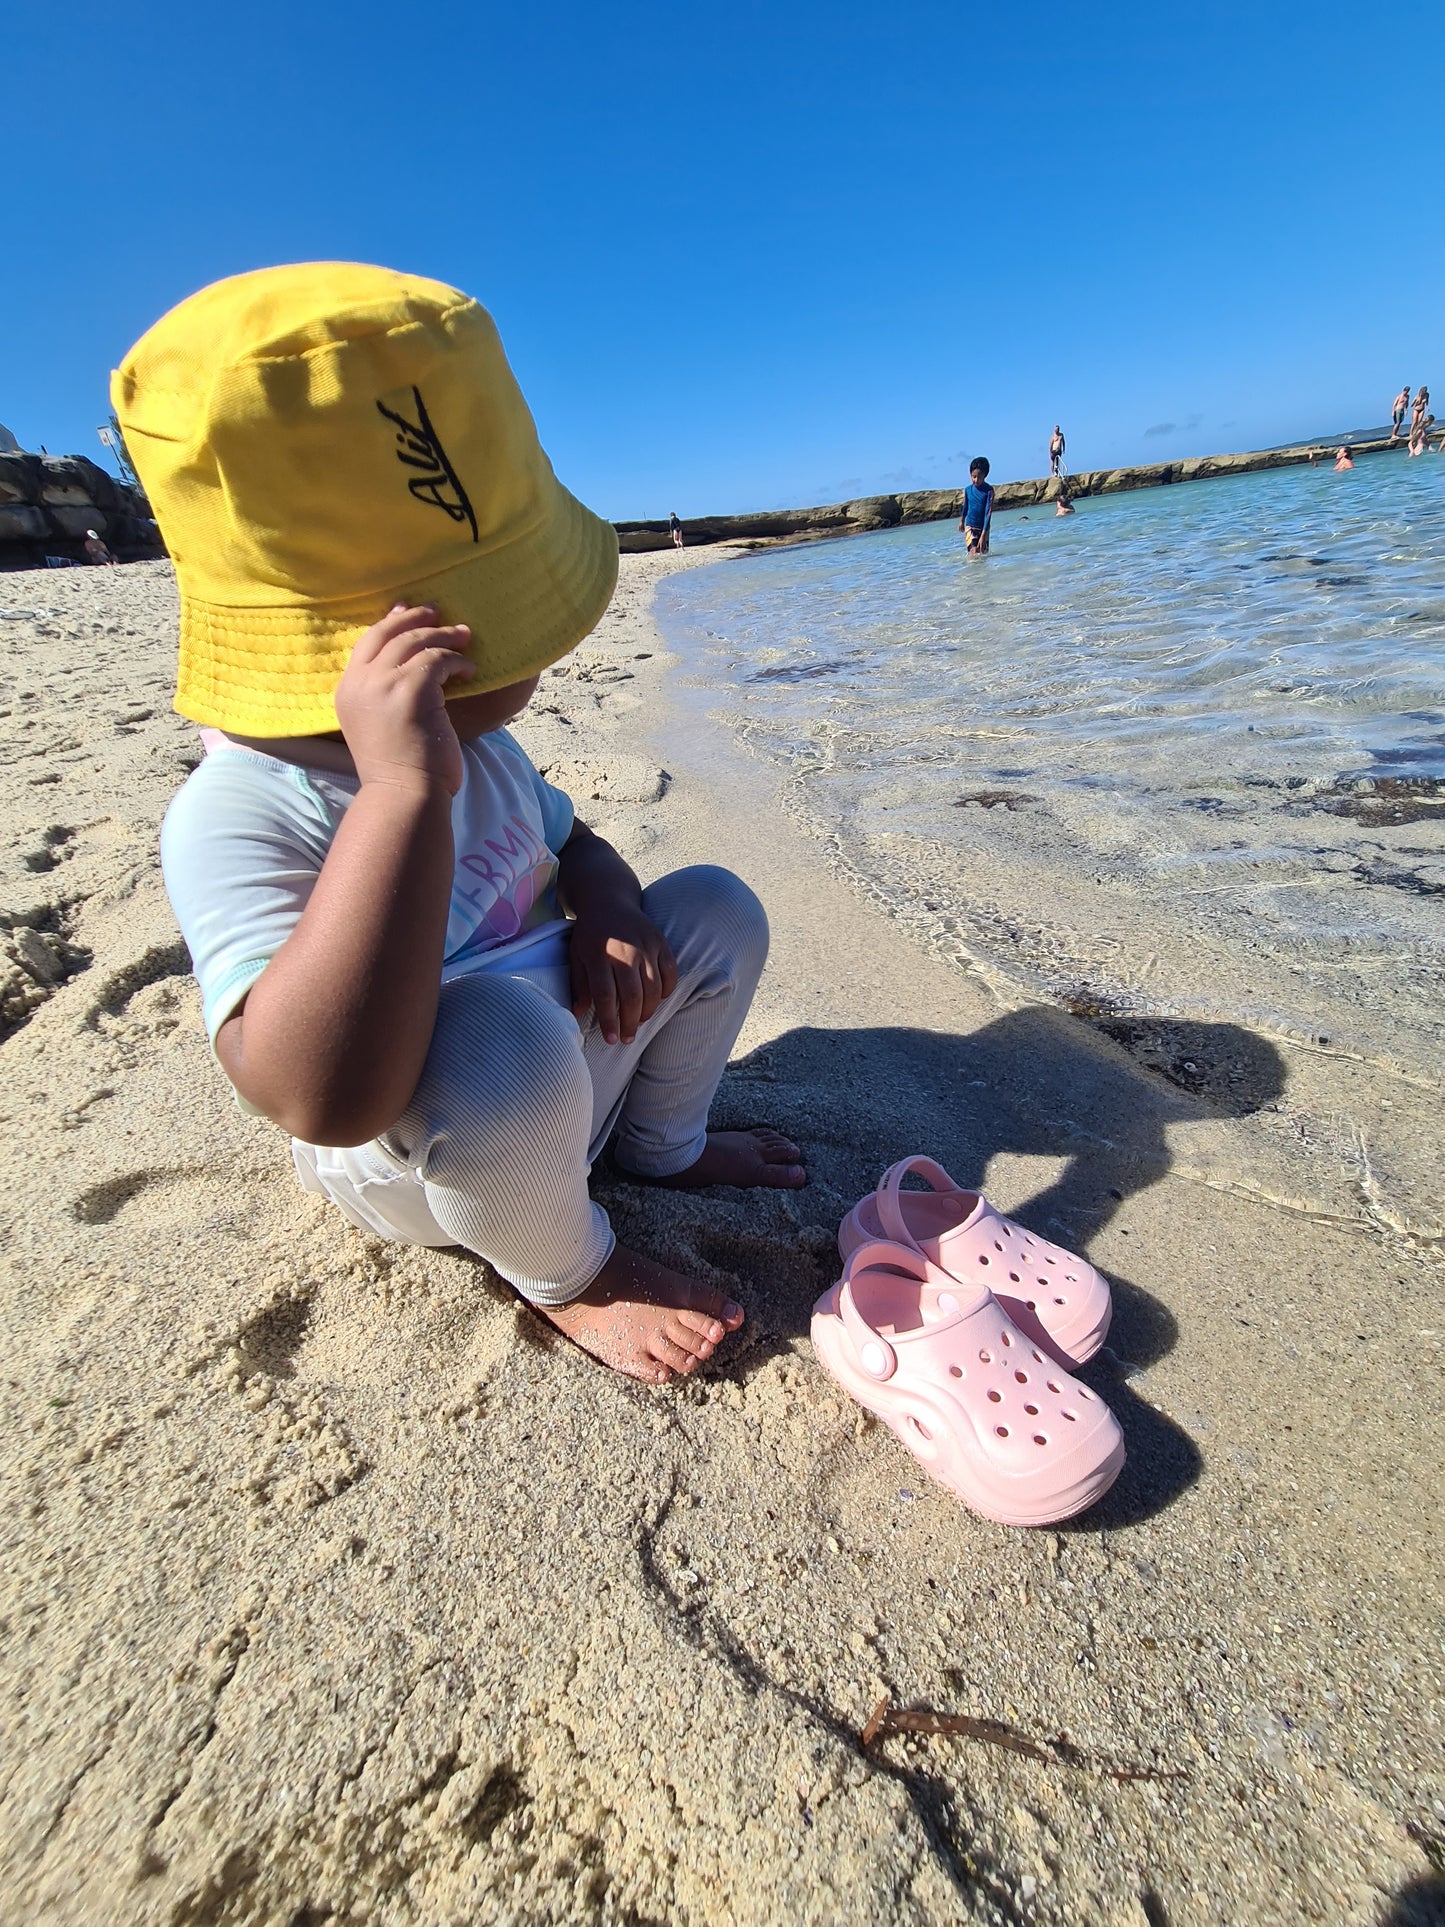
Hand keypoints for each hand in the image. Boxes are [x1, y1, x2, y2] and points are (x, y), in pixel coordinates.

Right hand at [334, 604, 474, 796]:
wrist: (403, 794)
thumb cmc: (399, 770)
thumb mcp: (379, 725)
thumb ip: (384, 696)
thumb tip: (414, 669)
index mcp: (347, 692)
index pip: (366, 643)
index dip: (389, 623)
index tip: (406, 610)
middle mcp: (360, 683)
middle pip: (388, 634)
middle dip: (416, 618)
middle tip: (438, 612)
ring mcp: (383, 685)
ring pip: (415, 642)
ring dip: (443, 636)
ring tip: (464, 635)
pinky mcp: (411, 690)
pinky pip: (438, 660)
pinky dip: (457, 661)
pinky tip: (470, 670)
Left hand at [569, 900, 678, 1044]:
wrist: (608, 900)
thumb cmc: (590, 934)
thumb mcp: (576, 956)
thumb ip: (579, 985)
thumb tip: (578, 1014)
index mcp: (599, 956)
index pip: (606, 996)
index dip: (609, 1021)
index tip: (611, 1039)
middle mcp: (624, 952)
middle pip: (632, 996)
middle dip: (630, 1022)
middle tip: (627, 1038)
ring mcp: (645, 946)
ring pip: (653, 988)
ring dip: (648, 1011)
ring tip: (639, 1021)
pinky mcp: (660, 942)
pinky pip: (670, 972)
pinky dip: (666, 990)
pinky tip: (657, 1000)